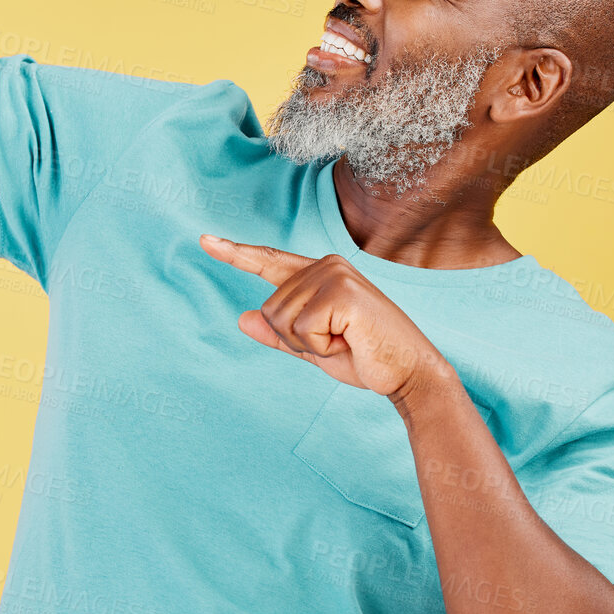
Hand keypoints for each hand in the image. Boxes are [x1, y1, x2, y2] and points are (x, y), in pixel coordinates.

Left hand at [198, 234, 453, 399]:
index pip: (269, 262)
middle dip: (296, 339)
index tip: (204, 240)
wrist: (408, 373)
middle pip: (269, 308)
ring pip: (280, 320)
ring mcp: (335, 275)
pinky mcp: (343, 292)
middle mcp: (325, 265)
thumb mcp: (313, 348)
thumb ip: (279, 334)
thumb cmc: (365, 358)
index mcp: (319, 273)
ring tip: (345, 341)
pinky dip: (320, 347)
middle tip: (337, 343)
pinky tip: (350, 341)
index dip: (235, 253)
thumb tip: (242, 319)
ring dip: (310, 344)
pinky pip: (301, 329)